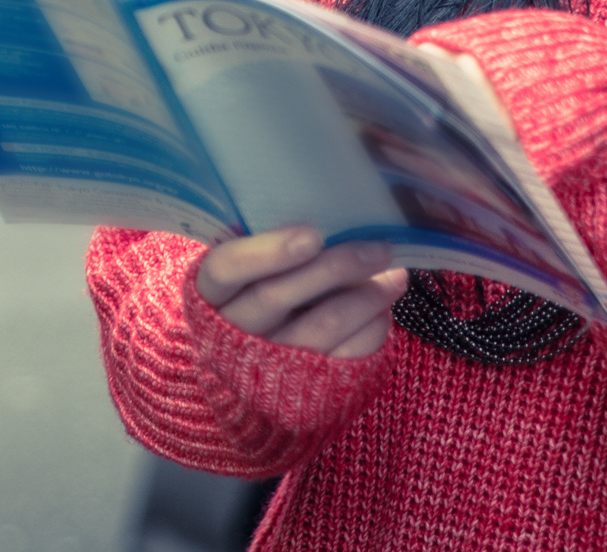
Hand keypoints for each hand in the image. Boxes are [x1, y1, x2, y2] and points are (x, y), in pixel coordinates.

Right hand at [191, 228, 406, 358]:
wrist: (245, 369)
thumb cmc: (251, 297)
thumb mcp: (245, 271)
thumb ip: (269, 246)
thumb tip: (332, 218)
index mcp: (212, 292)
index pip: (227, 268)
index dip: (267, 252)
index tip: (312, 235)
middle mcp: (234, 331)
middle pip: (279, 297)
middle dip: (335, 268)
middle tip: (379, 248)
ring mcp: (268, 364)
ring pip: (320, 328)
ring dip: (365, 298)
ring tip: (394, 276)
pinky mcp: (303, 389)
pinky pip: (344, 358)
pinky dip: (370, 330)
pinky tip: (382, 309)